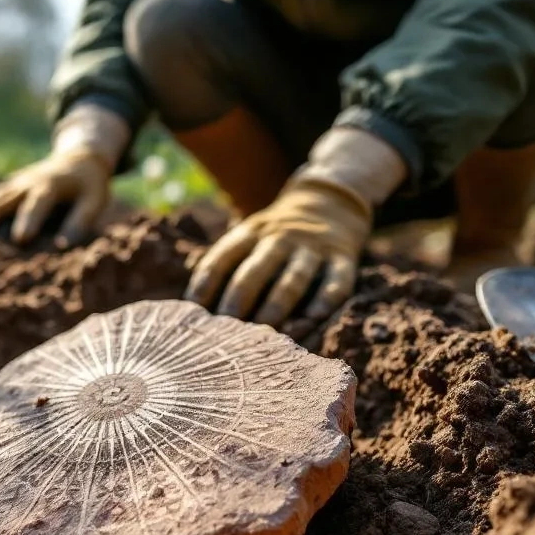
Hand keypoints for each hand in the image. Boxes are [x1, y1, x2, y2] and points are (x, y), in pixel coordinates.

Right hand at [0, 148, 112, 245]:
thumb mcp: (95, 201)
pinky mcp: (3, 189)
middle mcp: (25, 183)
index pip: (38, 203)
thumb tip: (63, 247)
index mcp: (50, 185)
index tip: (19, 240)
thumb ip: (80, 222)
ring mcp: (11, 185)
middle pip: (1, 201)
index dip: (29, 219)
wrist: (78, 158)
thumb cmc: (88, 185)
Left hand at [184, 178, 371, 325]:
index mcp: (251, 231)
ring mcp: (313, 247)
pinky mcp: (344, 258)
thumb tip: (191, 306)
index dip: (205, 283)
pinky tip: (313, 319)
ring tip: (266, 331)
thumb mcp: (249, 235)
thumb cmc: (276, 236)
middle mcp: (281, 237)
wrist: (330, 203)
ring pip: (294, 277)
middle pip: (256, 269)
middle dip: (239, 298)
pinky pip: (336, 281)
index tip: (193, 311)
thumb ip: (226, 263)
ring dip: (278, 305)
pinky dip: (326, 300)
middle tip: (226, 327)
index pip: (223, 256)